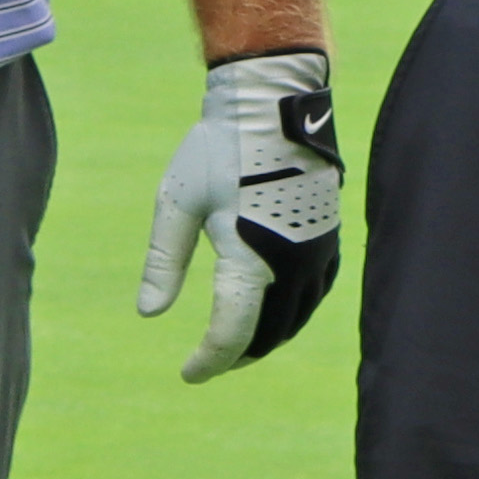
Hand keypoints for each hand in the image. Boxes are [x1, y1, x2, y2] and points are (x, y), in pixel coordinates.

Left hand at [138, 48, 345, 380]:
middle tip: (208, 361)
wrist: (274, 104)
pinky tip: (275, 307)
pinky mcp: (329, 238)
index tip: (188, 374)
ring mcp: (316, 253)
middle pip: (267, 335)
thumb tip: (148, 313)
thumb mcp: (176, 204)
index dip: (208, 361)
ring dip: (268, 336)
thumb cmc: (218, 150)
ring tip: (238, 341)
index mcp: (249, 260)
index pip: (231, 334)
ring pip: (295, 318)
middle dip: (237, 354)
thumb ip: (162, 263)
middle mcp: (291, 265)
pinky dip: (293, 312)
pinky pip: (315, 293)